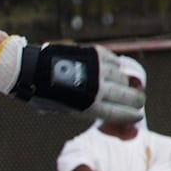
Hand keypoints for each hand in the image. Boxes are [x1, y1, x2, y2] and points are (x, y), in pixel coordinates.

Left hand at [0, 38, 143, 123]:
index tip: (138, 116)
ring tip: (121, 85)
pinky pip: (115, 61)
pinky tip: (112, 69)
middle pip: (128, 96)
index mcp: (89, 107)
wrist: (32, 70)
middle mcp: (98, 89)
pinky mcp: (96, 54)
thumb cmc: (45, 93)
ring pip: (123, 78)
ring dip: (124, 82)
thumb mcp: (66, 109)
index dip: (130, 116)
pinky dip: (115, 66)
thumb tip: (103, 113)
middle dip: (136, 100)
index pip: (119, 114)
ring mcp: (99, 70)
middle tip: (139, 100)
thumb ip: (87, 109)